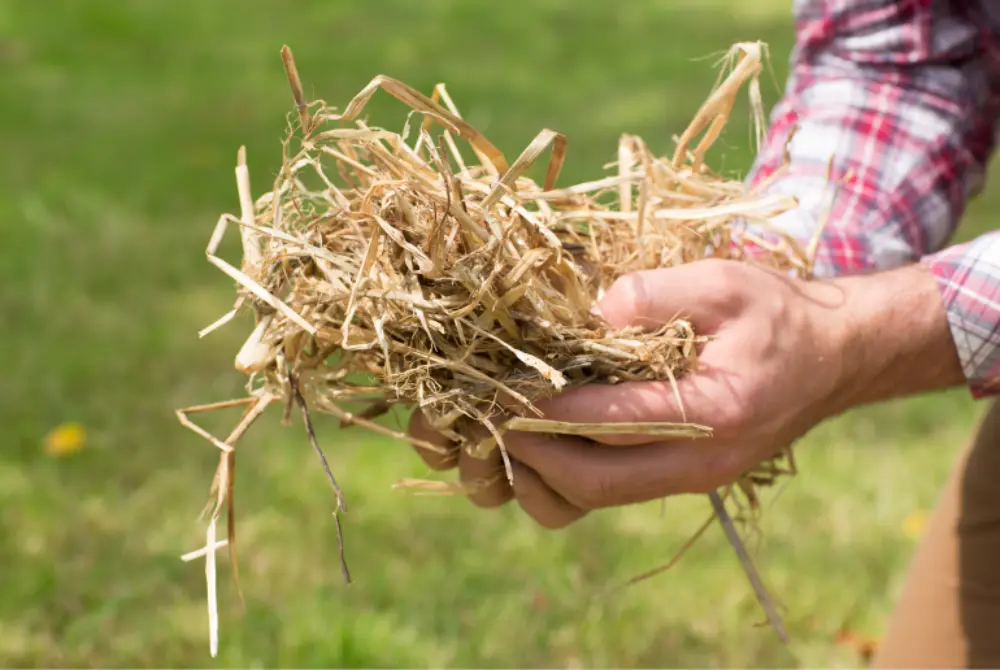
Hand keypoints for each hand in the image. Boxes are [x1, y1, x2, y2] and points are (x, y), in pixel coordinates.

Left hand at [407, 258, 962, 527]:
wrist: (833, 357)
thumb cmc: (778, 314)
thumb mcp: (726, 282)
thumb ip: (659, 292)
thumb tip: (591, 312)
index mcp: (714, 411)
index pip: (611, 423)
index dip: (546, 413)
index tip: (497, 394)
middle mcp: (700, 461)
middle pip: (594, 482)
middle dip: (531, 456)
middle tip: (486, 420)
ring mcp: (691, 477)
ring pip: (597, 500)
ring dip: (541, 478)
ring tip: (504, 436)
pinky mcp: (681, 476)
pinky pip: (610, 492)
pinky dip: (565, 478)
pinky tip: (539, 442)